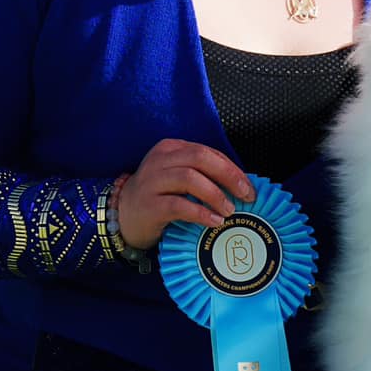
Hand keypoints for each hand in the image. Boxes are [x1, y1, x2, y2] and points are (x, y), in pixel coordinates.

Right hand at [115, 139, 253, 249]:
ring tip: (229, 211)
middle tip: (245, 196)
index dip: (231, 168)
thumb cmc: (158, 198)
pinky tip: (213, 221)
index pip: (206, 152)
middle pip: (200, 158)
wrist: (123, 217)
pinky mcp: (148, 205)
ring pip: (189, 179)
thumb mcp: (178, 178)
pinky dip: (201, 213)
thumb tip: (240, 185)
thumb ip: (203, 175)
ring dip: (215, 195)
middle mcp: (159, 161)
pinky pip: (179, 205)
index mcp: (170, 149)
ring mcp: (151, 181)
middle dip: (228, 176)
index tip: (248, 187)